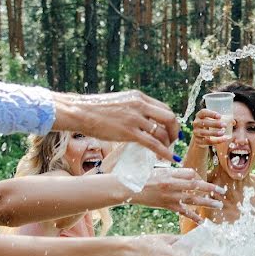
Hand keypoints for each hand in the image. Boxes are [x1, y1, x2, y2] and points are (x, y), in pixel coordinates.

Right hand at [56, 90, 179, 161]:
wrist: (80, 111)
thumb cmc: (96, 109)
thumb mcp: (120, 103)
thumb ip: (133, 108)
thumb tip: (142, 118)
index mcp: (139, 97)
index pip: (164, 108)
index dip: (171, 121)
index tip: (172, 130)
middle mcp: (140, 105)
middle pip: (169, 118)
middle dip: (174, 132)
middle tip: (173, 142)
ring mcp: (135, 118)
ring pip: (162, 132)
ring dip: (168, 144)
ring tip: (166, 152)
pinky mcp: (129, 132)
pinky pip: (153, 143)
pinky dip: (164, 151)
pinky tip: (168, 158)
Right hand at [133, 168, 226, 222]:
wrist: (130, 188)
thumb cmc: (144, 177)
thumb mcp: (160, 170)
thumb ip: (177, 172)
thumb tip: (193, 175)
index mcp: (172, 174)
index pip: (192, 175)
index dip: (201, 179)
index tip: (208, 183)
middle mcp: (173, 185)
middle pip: (197, 186)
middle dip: (211, 189)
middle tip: (222, 192)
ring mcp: (171, 196)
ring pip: (193, 200)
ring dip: (207, 203)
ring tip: (218, 205)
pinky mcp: (167, 206)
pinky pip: (184, 212)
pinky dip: (193, 217)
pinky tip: (202, 221)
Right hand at [191, 109, 232, 147]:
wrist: (201, 137)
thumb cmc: (209, 125)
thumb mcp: (213, 121)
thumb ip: (222, 120)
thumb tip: (233, 122)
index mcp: (199, 115)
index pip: (203, 112)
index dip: (211, 114)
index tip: (220, 116)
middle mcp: (196, 123)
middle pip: (204, 123)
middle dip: (215, 124)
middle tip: (224, 125)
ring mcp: (196, 132)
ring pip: (204, 133)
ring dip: (214, 133)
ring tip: (223, 132)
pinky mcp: (198, 141)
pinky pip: (206, 141)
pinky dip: (216, 141)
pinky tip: (223, 139)